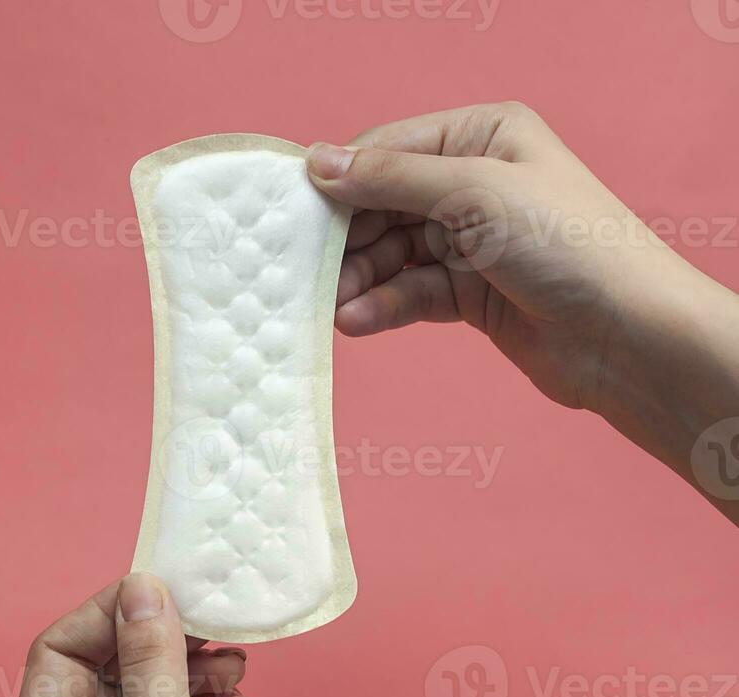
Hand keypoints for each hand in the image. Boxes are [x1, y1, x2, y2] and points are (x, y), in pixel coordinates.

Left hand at [9, 573, 370, 696]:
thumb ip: (149, 658)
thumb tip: (140, 588)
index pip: (54, 657)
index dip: (102, 616)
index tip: (155, 588)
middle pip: (101, 666)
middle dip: (154, 640)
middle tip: (205, 623)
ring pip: (145, 686)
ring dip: (189, 666)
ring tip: (232, 668)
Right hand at [305, 103, 738, 522]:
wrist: (627, 336)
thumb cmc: (568, 244)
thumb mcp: (473, 192)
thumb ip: (391, 177)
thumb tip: (318, 162)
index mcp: (482, 135)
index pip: (388, 149)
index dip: (340, 181)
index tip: (292, 215)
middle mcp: (474, 181)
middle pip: (382, 205)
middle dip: (345, 239)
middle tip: (304, 270)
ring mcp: (471, 239)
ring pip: (390, 254)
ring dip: (357, 279)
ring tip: (330, 306)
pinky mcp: (468, 292)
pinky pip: (408, 292)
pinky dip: (380, 305)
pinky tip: (356, 320)